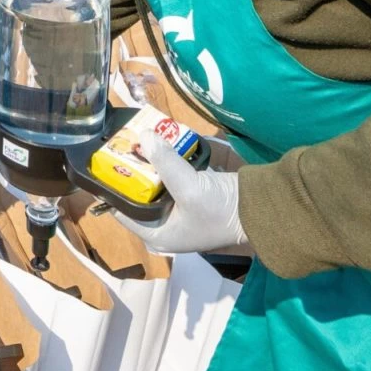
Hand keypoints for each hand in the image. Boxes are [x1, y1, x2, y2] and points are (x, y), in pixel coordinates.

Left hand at [109, 145, 248, 254]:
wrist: (263, 209)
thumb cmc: (221, 210)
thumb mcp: (190, 188)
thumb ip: (165, 163)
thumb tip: (144, 137)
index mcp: (157, 234)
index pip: (122, 210)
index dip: (113, 186)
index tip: (106, 159)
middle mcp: (164, 225)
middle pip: (139, 193)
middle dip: (133, 168)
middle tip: (124, 141)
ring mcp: (178, 209)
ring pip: (155, 181)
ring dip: (151, 160)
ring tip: (140, 135)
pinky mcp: (192, 195)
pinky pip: (172, 175)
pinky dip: (169, 160)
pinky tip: (163, 140)